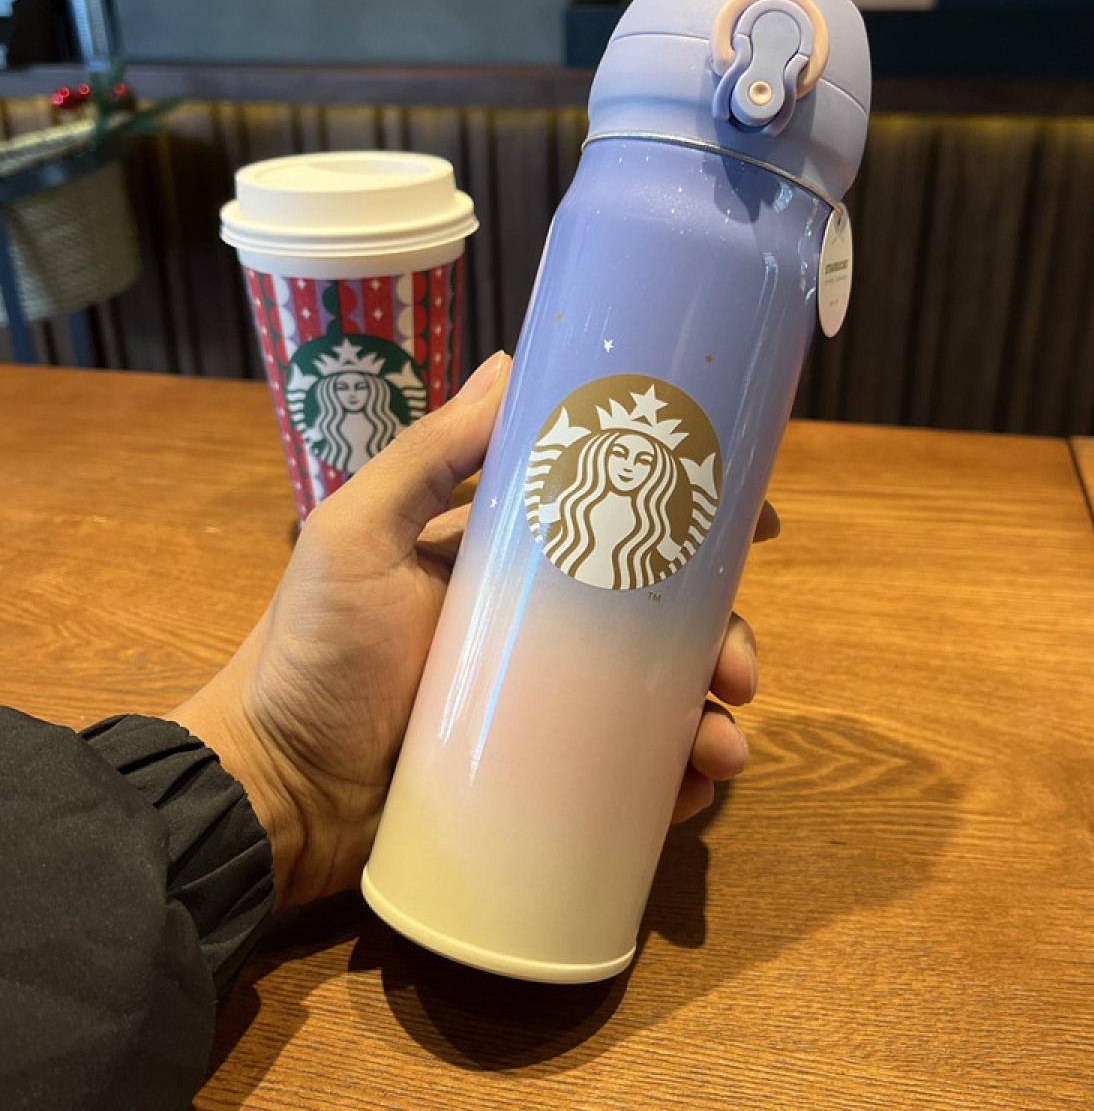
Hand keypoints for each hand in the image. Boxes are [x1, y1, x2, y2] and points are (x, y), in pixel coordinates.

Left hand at [175, 352, 774, 908]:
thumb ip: (429, 454)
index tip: (758, 522)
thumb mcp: (358, 534)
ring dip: (710, 714)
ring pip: (658, 697)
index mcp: (513, 561)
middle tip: (738, 667)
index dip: (694, 521)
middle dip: (720, 634)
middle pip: (660, 617)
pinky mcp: (545, 775)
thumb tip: (513, 363)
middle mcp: (543, 626)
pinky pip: (628, 774)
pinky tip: (692, 789)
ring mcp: (548, 704)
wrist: (276, 788)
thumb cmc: (315, 652)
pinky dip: (673, 783)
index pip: (621, 523)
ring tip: (722, 745)